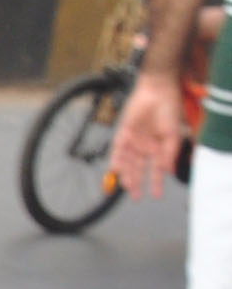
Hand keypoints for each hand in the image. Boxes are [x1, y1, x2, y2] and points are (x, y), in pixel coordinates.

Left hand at [110, 73, 186, 200]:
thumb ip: (169, 154)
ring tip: (127, 185)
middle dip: (137, 182)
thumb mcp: (173, 135)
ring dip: (126, 173)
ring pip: (127, 161)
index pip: (156, 170)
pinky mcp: (123, 131)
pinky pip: (118, 148)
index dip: (156, 183)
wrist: (158, 92)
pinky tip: (116, 168)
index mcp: (159, 148)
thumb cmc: (169, 111)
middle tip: (136, 196)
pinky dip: (117, 158)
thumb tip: (168, 172)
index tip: (157, 196)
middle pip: (139, 168)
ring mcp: (133, 140)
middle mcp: (145, 147)